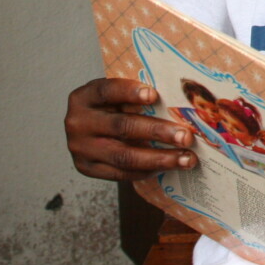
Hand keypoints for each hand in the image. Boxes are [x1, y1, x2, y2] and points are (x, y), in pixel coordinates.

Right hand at [65, 78, 195, 180]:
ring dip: (159, 158)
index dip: (129, 92)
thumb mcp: (115, 94)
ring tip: (186, 158)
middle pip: (121, 127)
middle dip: (158, 132)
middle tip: (186, 136)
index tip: (154, 95)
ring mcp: (80, 148)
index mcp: (84, 97)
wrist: (85, 130)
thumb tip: (179, 102)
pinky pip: (121, 173)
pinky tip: (168, 166)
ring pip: (124, 155)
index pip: (106, 91)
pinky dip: (147, 170)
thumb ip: (136, 95)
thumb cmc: (109, 106)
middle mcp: (78, 122)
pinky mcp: (87, 168)